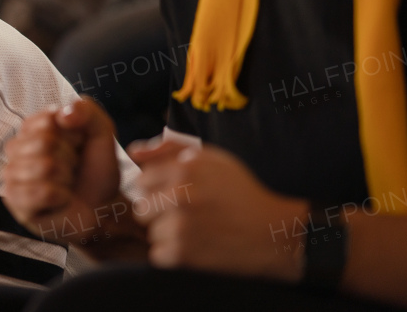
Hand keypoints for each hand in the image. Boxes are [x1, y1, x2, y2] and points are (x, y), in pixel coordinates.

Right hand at [3, 98, 124, 246]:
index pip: (49, 119)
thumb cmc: (94, 169)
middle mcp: (16, 146)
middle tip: (72, 168)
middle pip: (45, 142)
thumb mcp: (100, 132)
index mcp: (33, 126)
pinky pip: (42, 192)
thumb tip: (62, 115)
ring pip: (45, 167)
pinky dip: (60, 197)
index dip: (72, 134)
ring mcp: (11, 172)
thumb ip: (86, 111)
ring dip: (66, 178)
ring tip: (65, 184)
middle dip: (69, 158)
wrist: (102, 205)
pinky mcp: (13, 199)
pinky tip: (59, 200)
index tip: (77, 145)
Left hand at [129, 141, 307, 280]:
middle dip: (159, 213)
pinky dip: (173, 256)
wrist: (273, 234)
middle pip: (142, 207)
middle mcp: (179, 194)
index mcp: (184, 168)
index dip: (158, 190)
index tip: (177, 196)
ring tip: (196, 232)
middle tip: (187, 216)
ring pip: (150, 232)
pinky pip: (158, 255)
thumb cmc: (241, 193)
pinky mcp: (183, 254)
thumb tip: (133, 152)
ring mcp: (180, 225)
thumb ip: (168, 149)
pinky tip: (197, 248)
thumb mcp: (211, 159)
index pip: (142, 179)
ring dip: (167, 235)